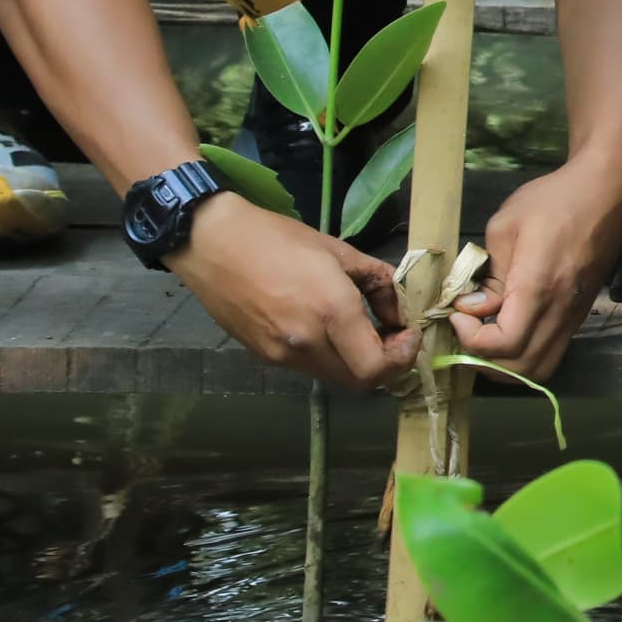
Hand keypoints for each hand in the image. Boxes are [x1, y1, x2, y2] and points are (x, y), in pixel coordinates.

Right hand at [168, 194, 419, 391]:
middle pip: (359, 381)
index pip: (376, 368)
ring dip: (357, 362)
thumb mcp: (341, 252)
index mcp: (330, 313)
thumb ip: (379, 284)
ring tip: (363, 330)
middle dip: (385, 364)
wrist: (212, 244)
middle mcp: (305, 344)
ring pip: (334, 377)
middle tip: (393, 336)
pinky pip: (308, 367)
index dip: (403, 357)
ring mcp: (280, 355)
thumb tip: (398, 313)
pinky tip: (329, 329)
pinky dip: (330, 356)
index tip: (408, 332)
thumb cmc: (279, 239)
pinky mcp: (262, 356)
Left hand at [453, 154, 621, 377]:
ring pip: (539, 369)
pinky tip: (508, 329)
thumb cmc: (553, 201)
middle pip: (521, 369)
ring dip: (505, 366)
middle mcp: (560, 311)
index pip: (504, 344)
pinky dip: (524, 355)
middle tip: (467, 332)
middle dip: (483, 361)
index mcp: (538, 287)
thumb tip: (473, 308)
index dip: (471, 340)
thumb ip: (487, 274)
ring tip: (485, 338)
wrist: (606, 192)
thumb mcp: (505, 227)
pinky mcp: (579, 314)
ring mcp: (574, 316)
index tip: (458, 313)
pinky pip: (550, 352)